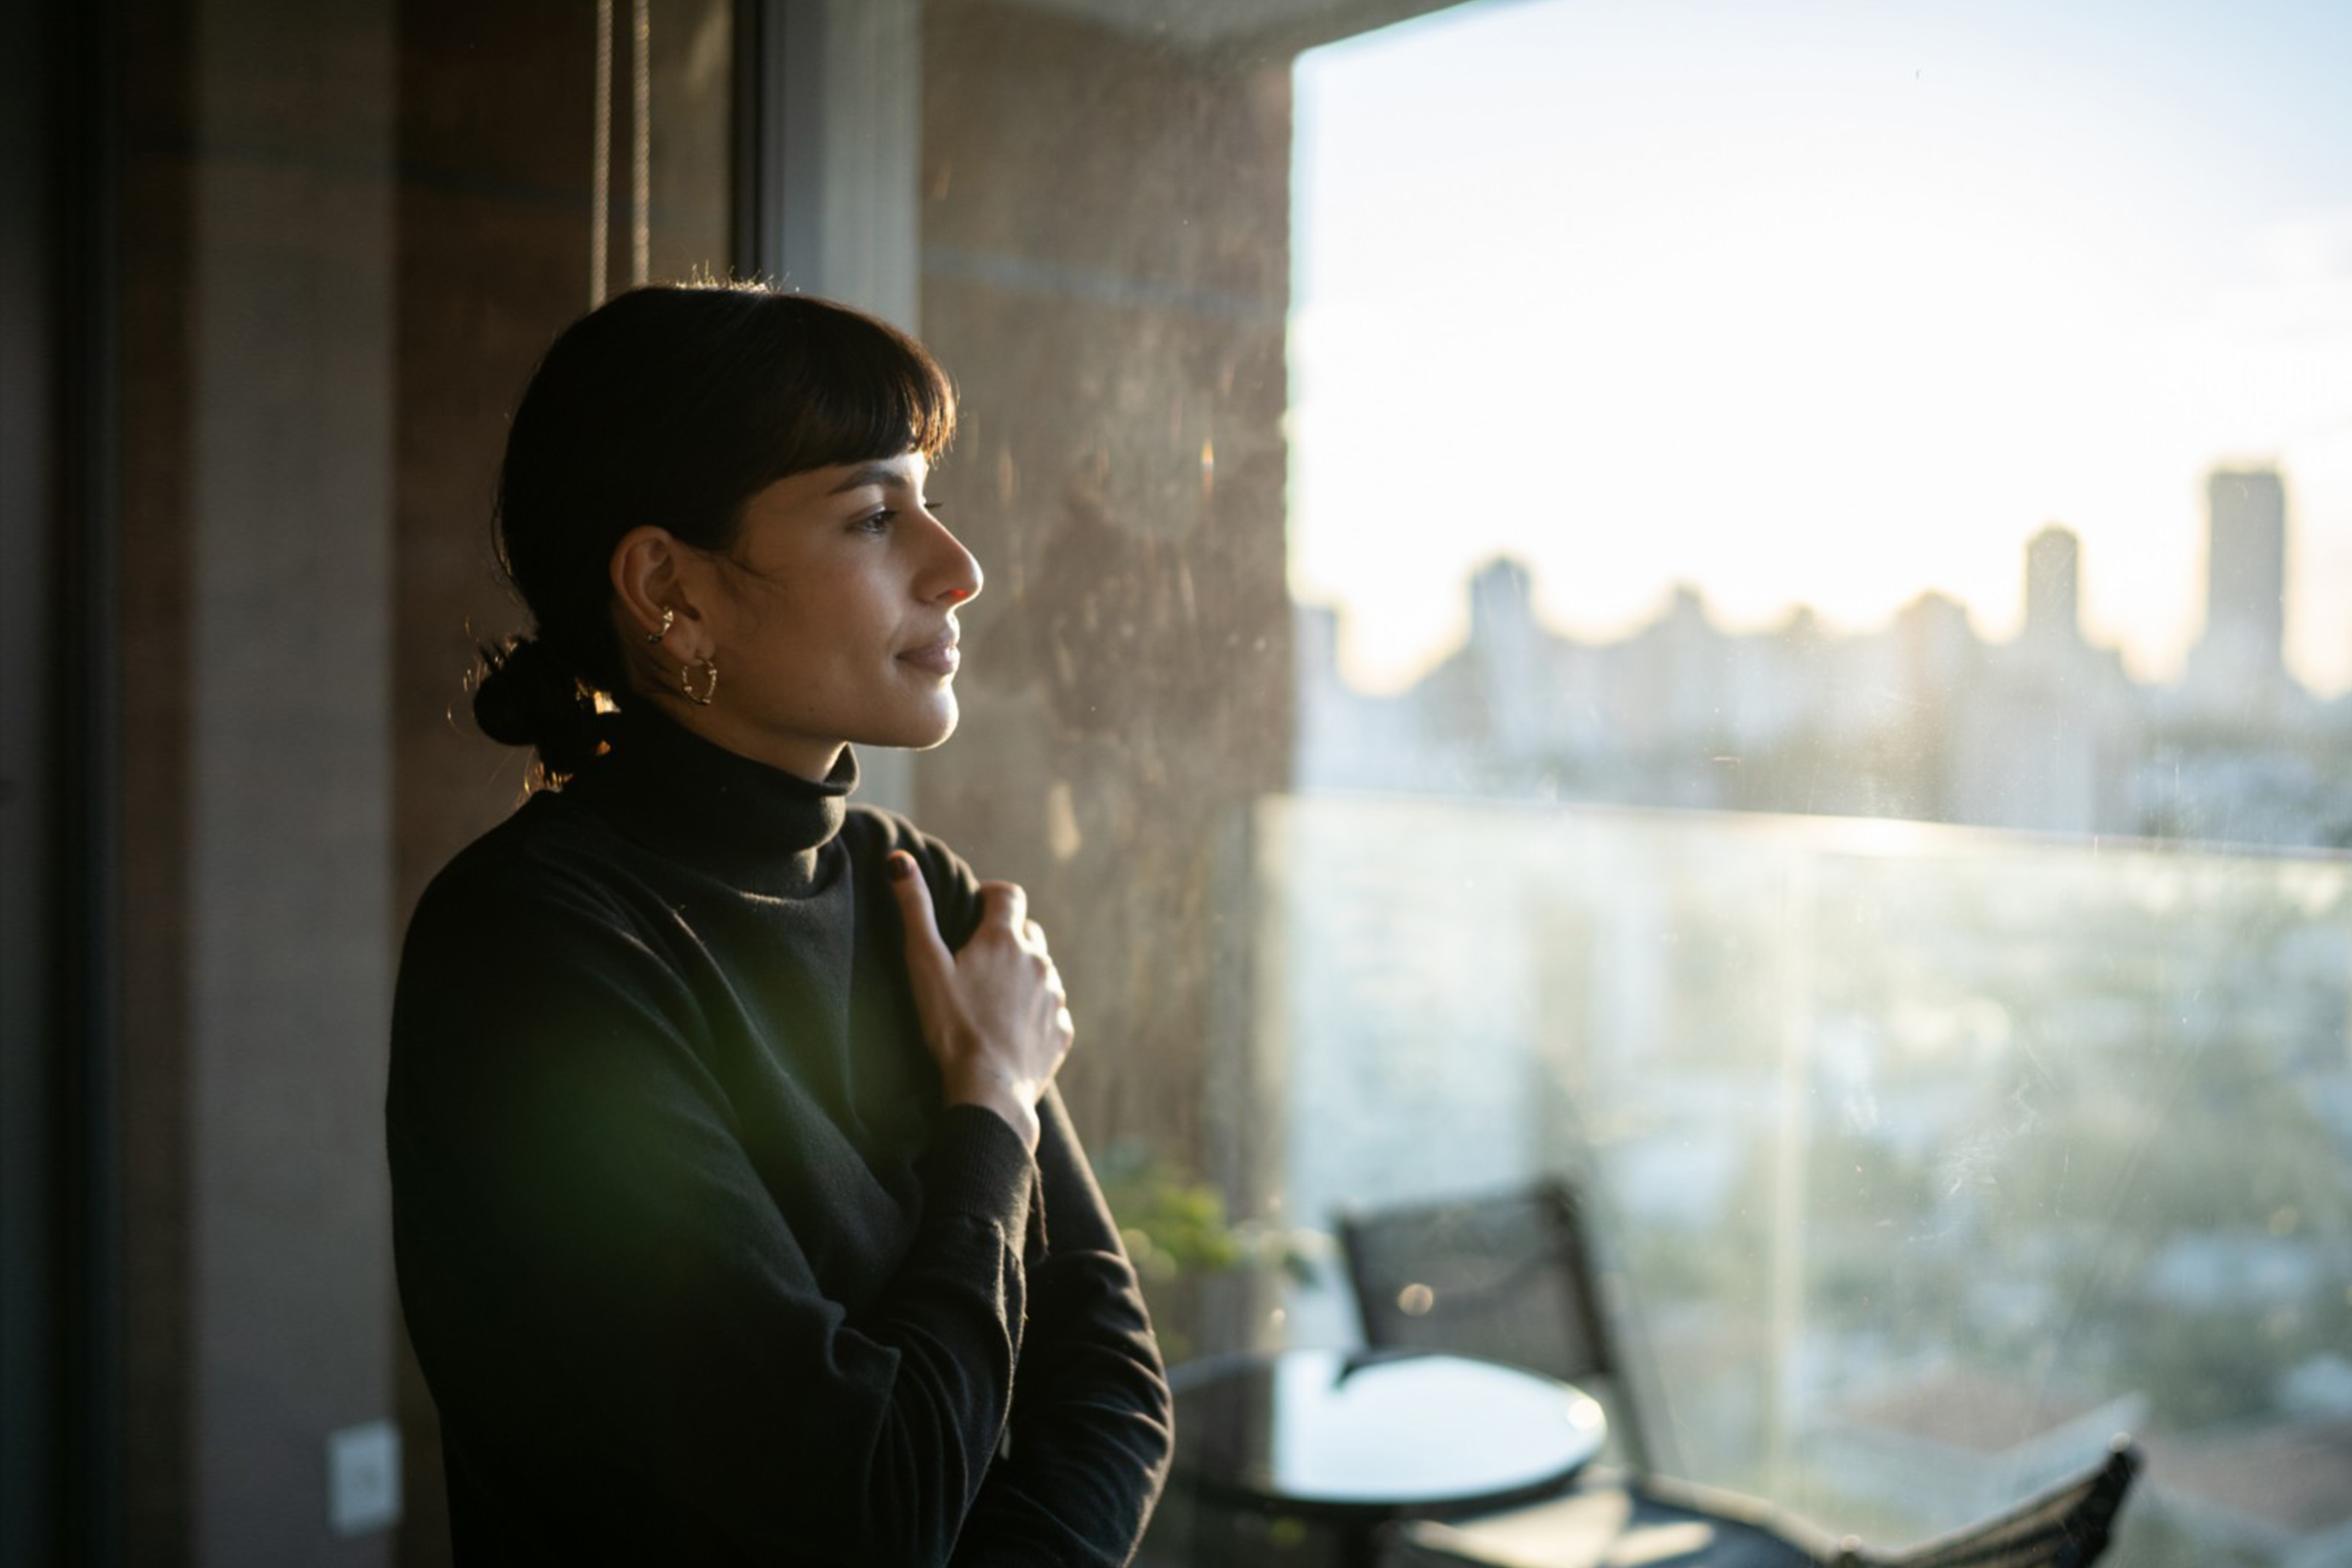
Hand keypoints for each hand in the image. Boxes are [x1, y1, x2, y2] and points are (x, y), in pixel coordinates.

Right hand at [890, 853, 1073, 1151]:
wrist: (988, 1092)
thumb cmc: (951, 1027)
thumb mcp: (924, 965)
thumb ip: (914, 910)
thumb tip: (900, 860)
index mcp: (1005, 940)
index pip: (1009, 895)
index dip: (992, 896)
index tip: (976, 909)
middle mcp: (1038, 962)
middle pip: (1028, 933)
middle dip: (1007, 937)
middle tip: (978, 962)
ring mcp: (1055, 997)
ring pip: (1041, 972)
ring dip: (1022, 976)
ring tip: (992, 1001)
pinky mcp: (1062, 1031)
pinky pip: (1052, 1011)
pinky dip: (1035, 1013)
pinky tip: (1010, 1031)